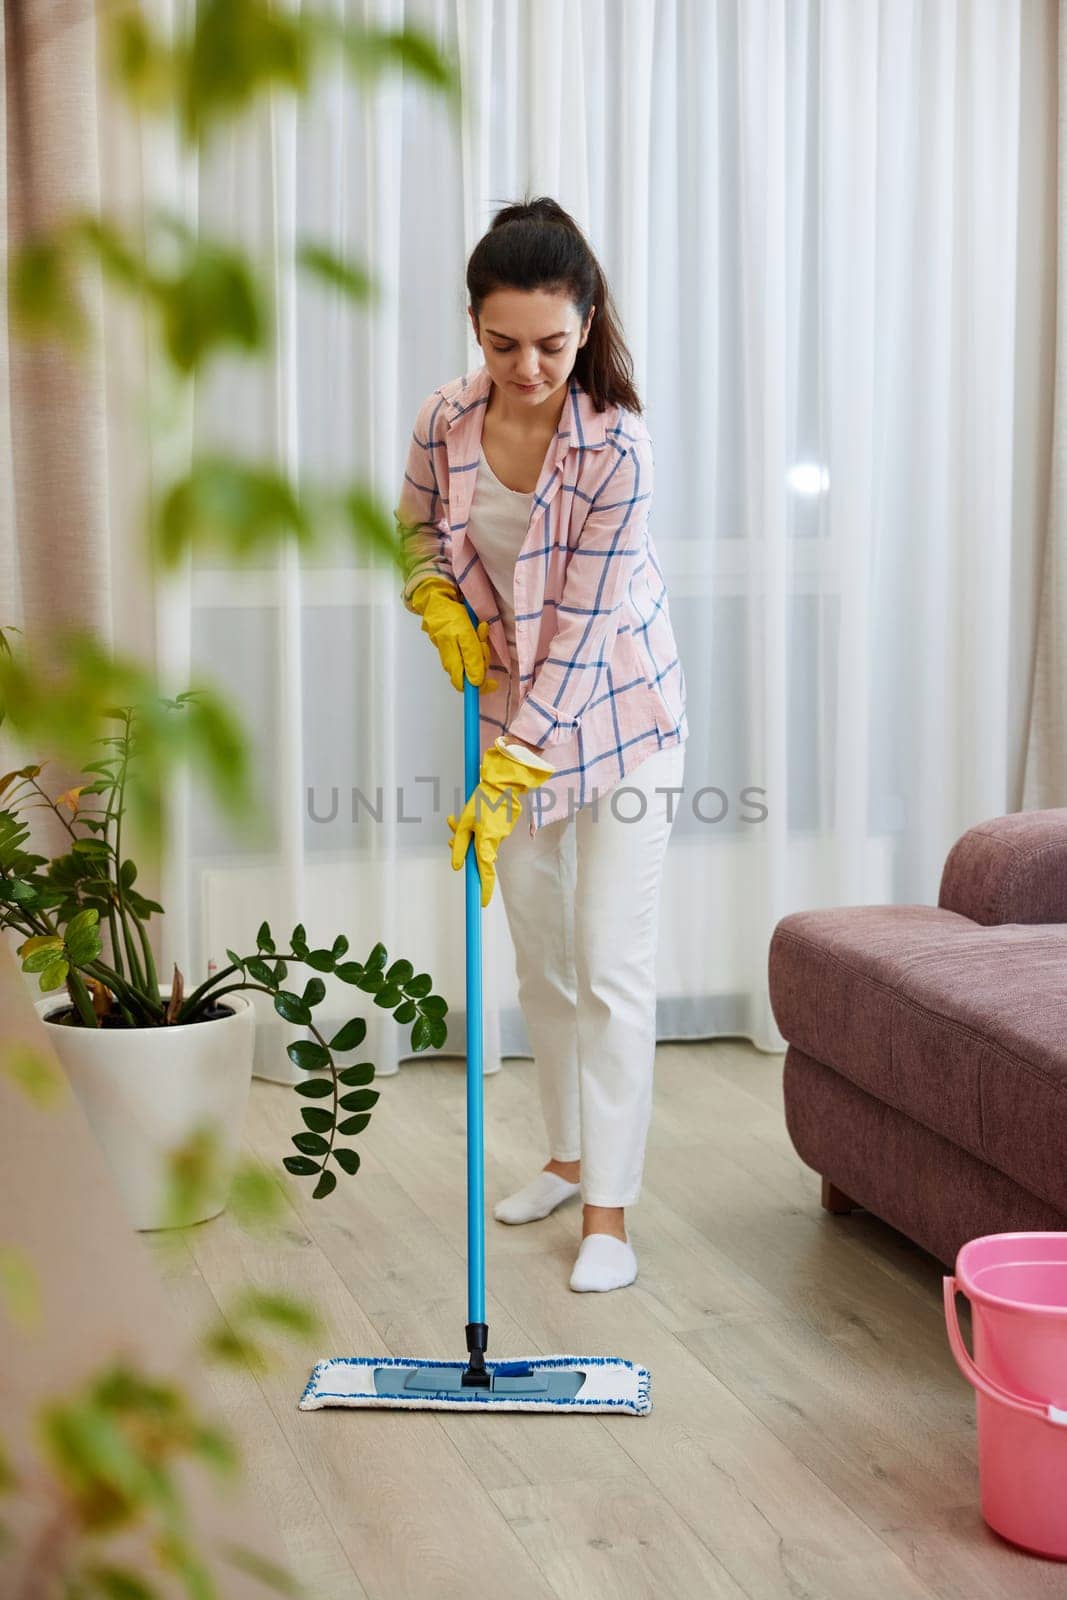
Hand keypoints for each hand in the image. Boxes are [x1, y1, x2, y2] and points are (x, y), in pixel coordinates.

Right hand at [410, 578, 497, 692]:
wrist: (437, 598)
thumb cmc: (451, 615)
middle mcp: (451, 659)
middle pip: (472, 672)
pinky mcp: (455, 642)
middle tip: (482, 641)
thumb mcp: (465, 635)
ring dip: (481, 646)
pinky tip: (477, 627)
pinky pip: (470, 647)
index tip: (493, 683)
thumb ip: (471, 658)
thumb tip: (476, 682)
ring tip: (480, 629)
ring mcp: (452, 650)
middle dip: (482, 659)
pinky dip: (477, 639)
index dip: (479, 687)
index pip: (464, 685)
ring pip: (473, 659)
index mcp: (451, 660)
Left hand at [447, 744, 551, 907]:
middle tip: (452, 827)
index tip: (482, 903)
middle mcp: (495, 842)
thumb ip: (459, 845)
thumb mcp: (463, 822)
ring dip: (469, 834)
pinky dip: (478, 828)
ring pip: (482, 843)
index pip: (485, 872)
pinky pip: (488, 834)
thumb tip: (456, 865)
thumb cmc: (482, 800)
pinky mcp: (504, 828)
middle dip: (465, 848)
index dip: (484, 889)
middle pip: (479, 856)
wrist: (504, 783)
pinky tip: (474, 811)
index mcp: (485, 842)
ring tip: (458, 814)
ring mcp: (501, 835)